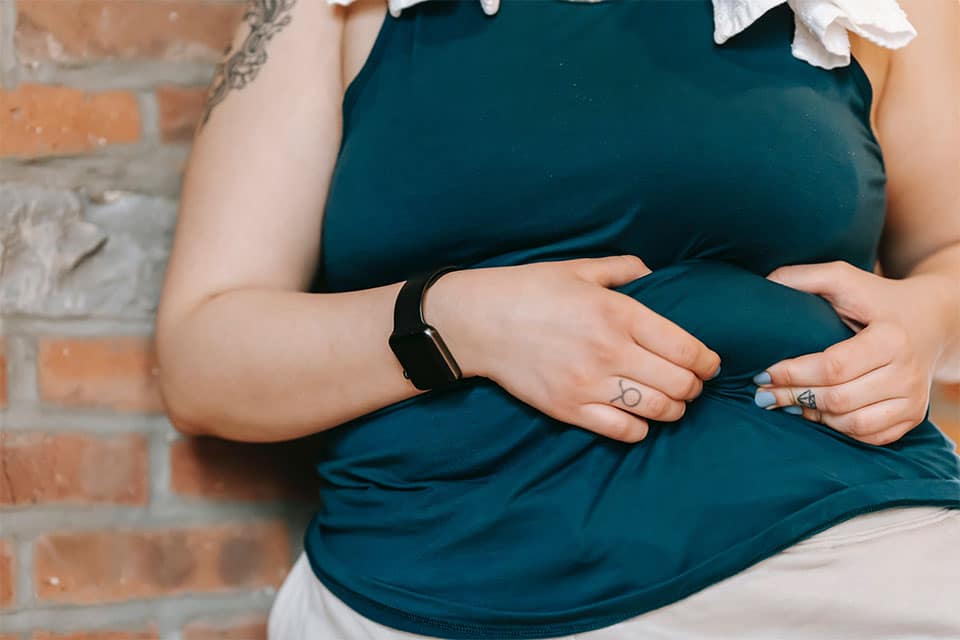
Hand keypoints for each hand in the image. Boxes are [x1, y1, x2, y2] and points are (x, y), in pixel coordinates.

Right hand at [424, 255, 721, 442]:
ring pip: (657, 411)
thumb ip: (624, 269)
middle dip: (694, 387)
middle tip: (691, 383)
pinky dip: (640, 429)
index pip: (686, 348)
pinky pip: (622, 431)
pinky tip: (638, 417)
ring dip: (674, 409)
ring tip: (671, 401)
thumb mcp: (579, 268)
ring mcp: (589, 384)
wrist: (478, 321)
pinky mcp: (569, 408)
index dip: (707, 361)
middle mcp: (610, 351)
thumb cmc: (530, 289)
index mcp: (618, 313)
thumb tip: (654, 276)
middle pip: (679, 384)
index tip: (709, 364)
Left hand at [753, 261, 952, 445]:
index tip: (763, 372)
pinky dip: (838, 428)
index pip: (833, 367)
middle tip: (763, 393)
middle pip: (838, 399)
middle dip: (792, 397)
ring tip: (787, 402)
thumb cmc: (878, 299)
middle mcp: (907, 373)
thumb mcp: (845, 278)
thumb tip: (764, 285)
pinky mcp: (913, 416)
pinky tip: (817, 413)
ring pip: (851, 423)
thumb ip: (804, 277)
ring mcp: (913, 399)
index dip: (792, 374)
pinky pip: (869, 436)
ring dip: (812, 416)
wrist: (933, 321)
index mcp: (891, 338)